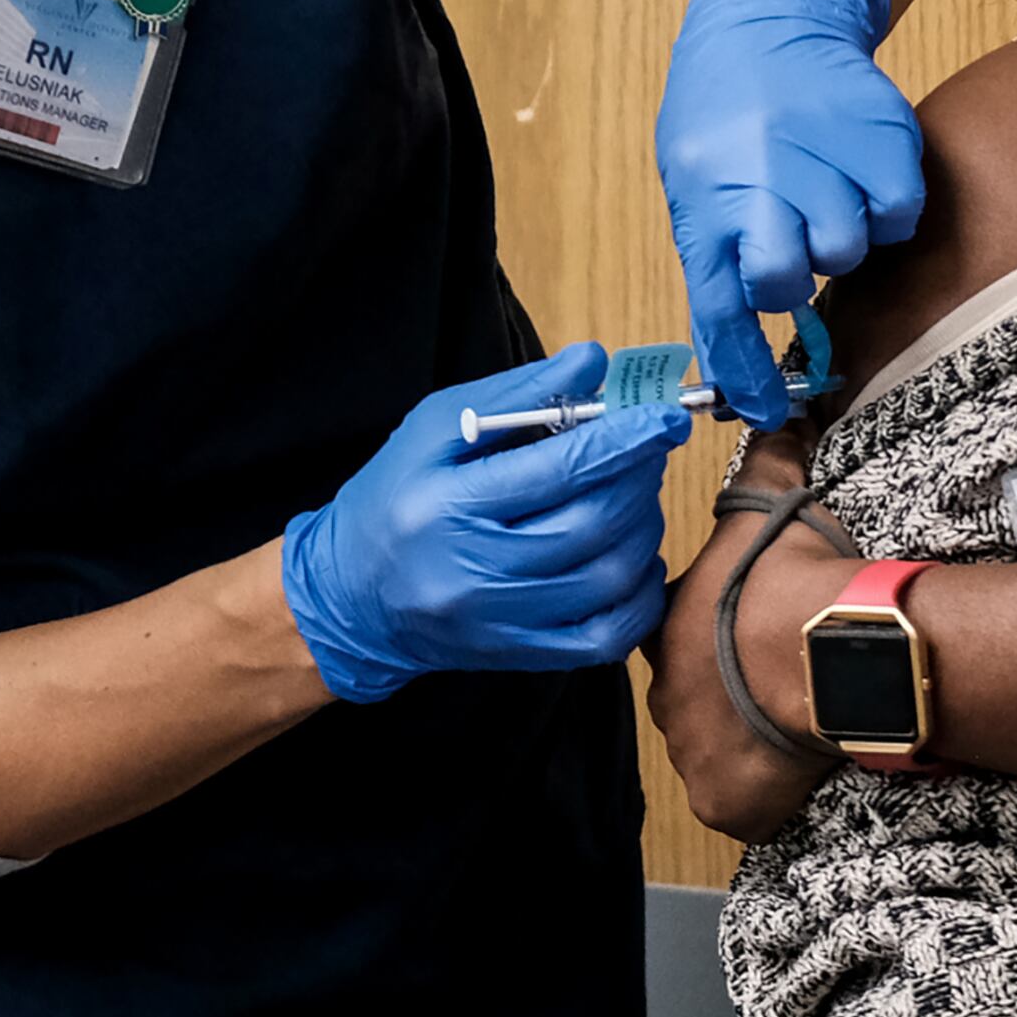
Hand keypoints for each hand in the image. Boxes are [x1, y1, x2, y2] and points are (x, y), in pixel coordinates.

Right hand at [280, 345, 686, 702]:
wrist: (349, 596)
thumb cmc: (393, 497)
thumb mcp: (435, 428)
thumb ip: (516, 394)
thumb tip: (593, 361)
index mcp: (447, 504)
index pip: (558, 471)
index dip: (625, 441)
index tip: (667, 417)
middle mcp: (474, 570)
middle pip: (591, 525)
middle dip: (637, 480)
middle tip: (645, 451)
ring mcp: (499, 621)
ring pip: (607, 578)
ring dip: (642, 529)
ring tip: (633, 498)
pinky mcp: (519, 656)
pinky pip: (606, 636)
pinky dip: (638, 595)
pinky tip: (632, 559)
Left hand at [646, 436, 847, 840]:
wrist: (822, 648)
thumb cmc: (792, 576)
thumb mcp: (776, 500)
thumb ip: (770, 457)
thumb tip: (777, 409)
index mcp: (668, 628)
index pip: (673, 635)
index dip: (712, 634)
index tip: (749, 632)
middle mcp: (666, 696)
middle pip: (693, 700)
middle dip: (730, 694)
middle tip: (785, 678)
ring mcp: (690, 754)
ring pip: (715, 752)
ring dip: (750, 742)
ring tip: (804, 720)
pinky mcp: (722, 803)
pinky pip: (742, 804)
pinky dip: (768, 794)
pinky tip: (803, 768)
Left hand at [654, 0, 925, 429]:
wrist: (770, 20)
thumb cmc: (725, 113)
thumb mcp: (694, 182)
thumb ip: (716, 258)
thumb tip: (733, 357)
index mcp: (705, 199)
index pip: (720, 306)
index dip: (744, 369)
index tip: (766, 409)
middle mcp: (761, 179)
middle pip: (789, 279)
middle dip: (792, 275)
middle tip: (795, 240)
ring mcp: (824, 155)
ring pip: (849, 248)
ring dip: (841, 234)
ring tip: (824, 192)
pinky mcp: (881, 135)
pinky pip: (897, 212)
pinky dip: (884, 208)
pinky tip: (861, 176)